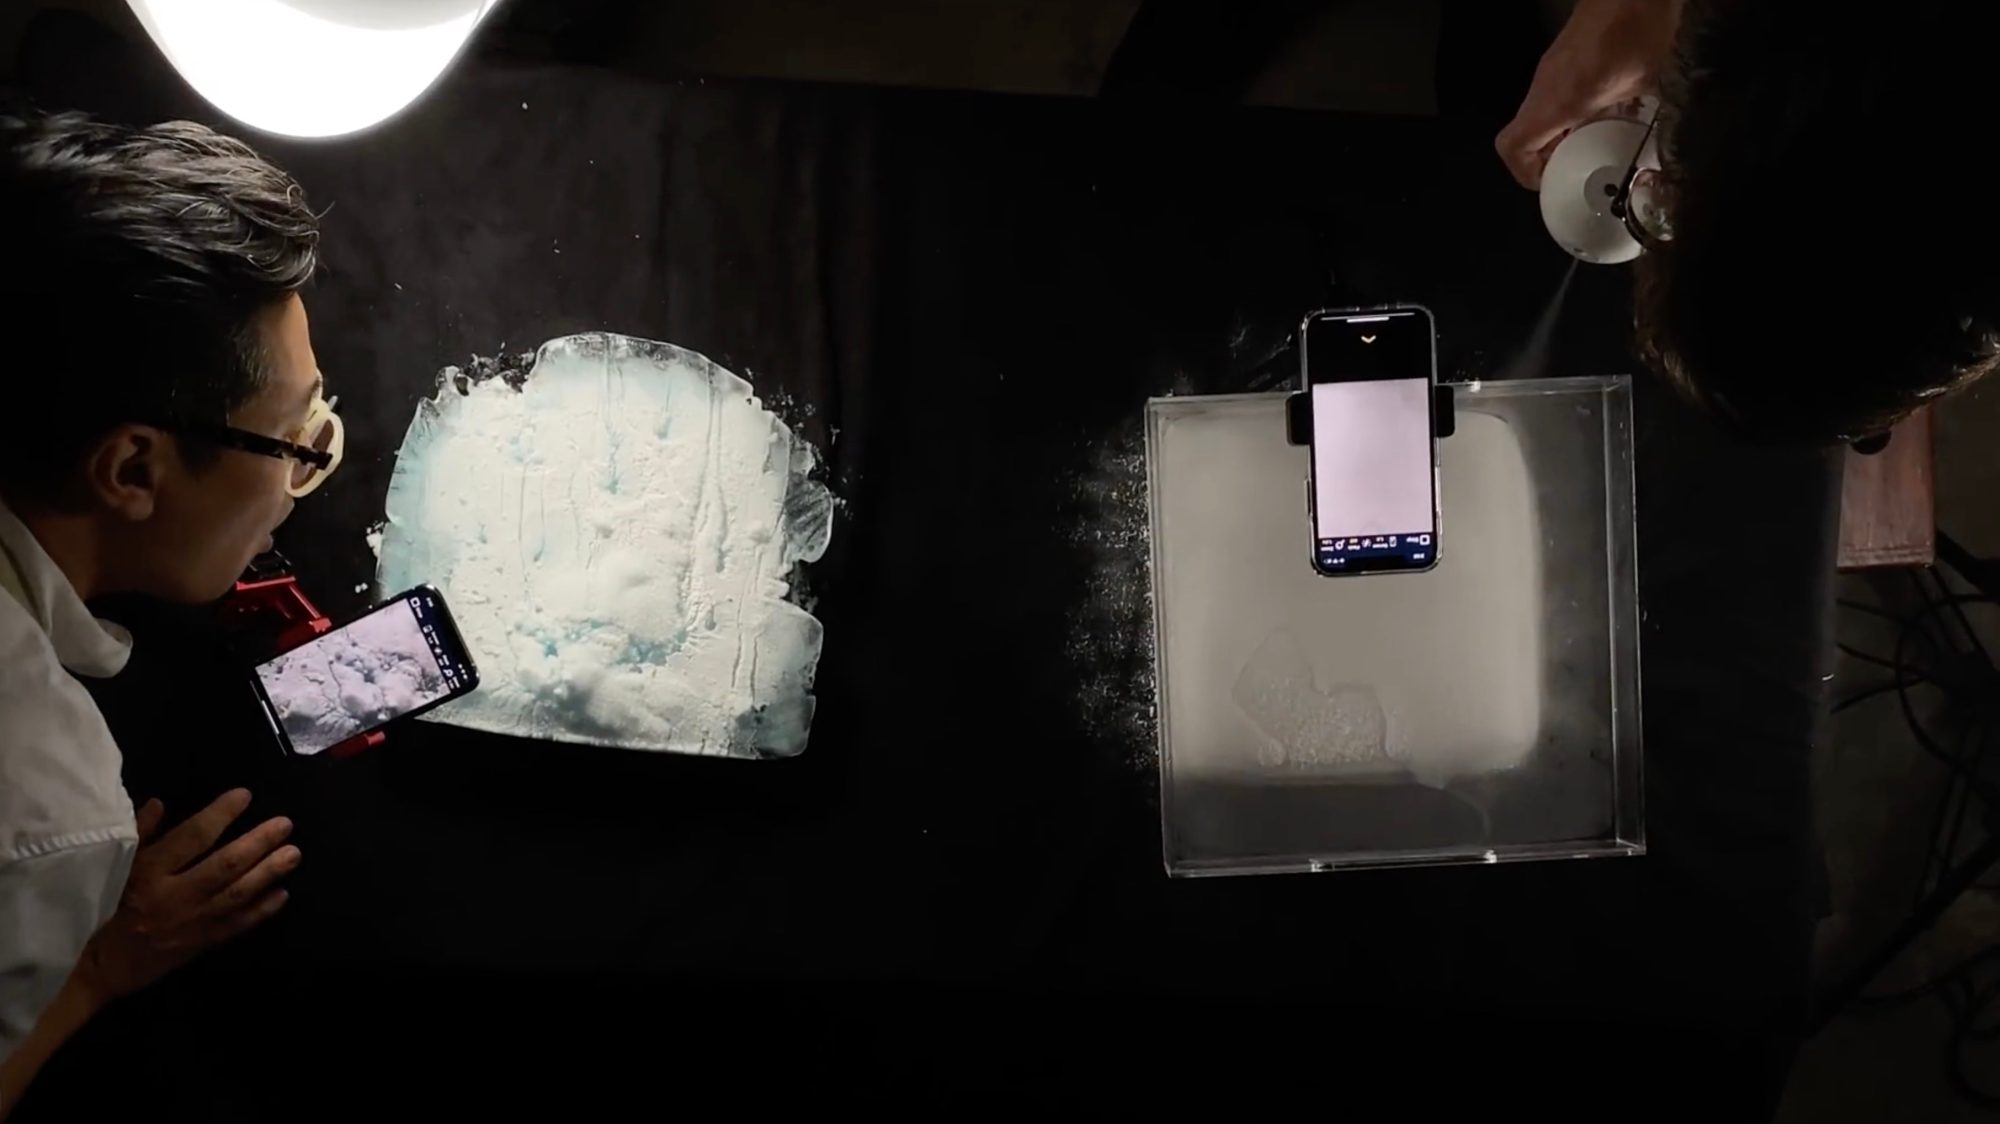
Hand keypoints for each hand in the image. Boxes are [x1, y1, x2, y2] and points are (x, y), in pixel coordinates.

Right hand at [73, 789, 298, 1001]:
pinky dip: (262, 910)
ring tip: (294, 854)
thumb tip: (160, 803)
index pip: (192, 837)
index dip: (220, 814)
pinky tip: (283, 894)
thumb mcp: (115, 868)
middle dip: (259, 843)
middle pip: (225, 865)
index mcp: (150, 872)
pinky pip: (237, 925)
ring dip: (269, 873)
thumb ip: (139, 835)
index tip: (244, 795)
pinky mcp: (201, 943)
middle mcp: (175, 896)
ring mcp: (191, 922)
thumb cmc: (105, 908)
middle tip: (285, 824)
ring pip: (238, 894)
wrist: (98, 966)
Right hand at [1494, 0, 1681, 188]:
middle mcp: (1546, 86)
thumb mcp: (1652, 84)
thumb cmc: (1640, 31)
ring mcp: (1552, 69)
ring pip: (1540, 115)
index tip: (1553, 182)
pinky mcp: (1564, 58)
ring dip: (1560, 135)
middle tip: (1580, 169)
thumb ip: (1651, 121)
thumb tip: (1668, 151)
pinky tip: (1609, 112)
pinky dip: (1571, 113)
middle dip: (1547, 158)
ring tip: (1597, 143)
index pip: (1513, 146)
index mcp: (1559, 100)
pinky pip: (1554, 96)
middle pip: (1524, 134)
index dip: (1526, 173)